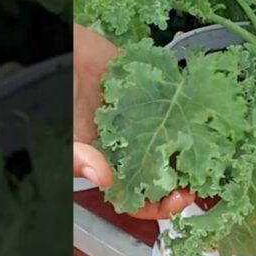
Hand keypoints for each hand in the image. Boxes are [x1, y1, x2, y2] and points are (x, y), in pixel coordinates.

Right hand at [72, 24, 195, 219]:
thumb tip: (105, 180)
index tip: (177, 202)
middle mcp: (128, 144)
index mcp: (105, 163)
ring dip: (194, 146)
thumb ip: (75, 157)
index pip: (136, 196)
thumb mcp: (56, 133)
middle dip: (186, 179)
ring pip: (176, 138)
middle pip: (164, 172)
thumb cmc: (46, 95)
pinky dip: (191, 107)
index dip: (157, 206)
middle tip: (202, 178)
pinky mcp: (151, 87)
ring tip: (209, 147)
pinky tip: (202, 112)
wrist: (53, 49)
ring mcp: (143, 116)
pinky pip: (175, 99)